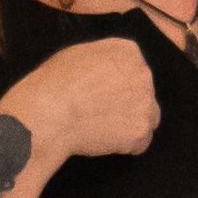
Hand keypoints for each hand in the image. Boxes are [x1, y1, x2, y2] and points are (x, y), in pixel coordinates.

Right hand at [10, 33, 162, 164]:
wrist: (50, 112)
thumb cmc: (55, 83)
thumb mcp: (79, 54)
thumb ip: (103, 60)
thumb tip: (107, 71)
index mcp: (128, 52)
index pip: (135, 70)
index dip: (119, 86)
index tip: (104, 95)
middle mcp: (143, 74)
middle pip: (145, 94)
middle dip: (128, 104)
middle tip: (102, 114)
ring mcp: (144, 104)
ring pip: (148, 118)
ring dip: (130, 125)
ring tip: (102, 128)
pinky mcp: (140, 131)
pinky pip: (140, 143)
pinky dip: (126, 146)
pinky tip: (104, 140)